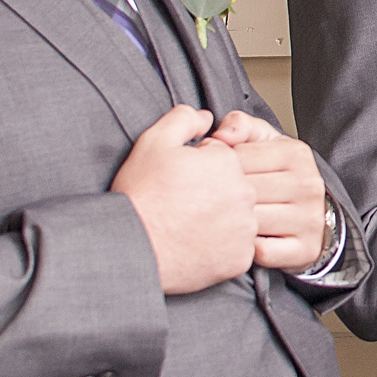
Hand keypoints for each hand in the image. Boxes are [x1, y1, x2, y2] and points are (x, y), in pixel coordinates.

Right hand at [111, 106, 257, 294]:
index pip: (222, 159)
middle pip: (233, 187)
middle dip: (212, 192)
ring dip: (219, 219)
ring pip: (237, 218)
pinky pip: (236, 249)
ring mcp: (244, 229)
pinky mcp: (239, 259)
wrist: (132, 247)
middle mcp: (244, 195)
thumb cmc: (141, 194)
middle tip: (181, 203)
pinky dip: (220, 248)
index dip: (197, 168)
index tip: (179, 181)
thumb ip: (184, 118)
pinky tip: (196, 244)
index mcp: (228, 163)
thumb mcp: (154, 141)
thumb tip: (206, 117)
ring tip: (187, 224)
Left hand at [210, 111, 327, 272]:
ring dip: (229, 224)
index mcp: (296, 154)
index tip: (213, 175)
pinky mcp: (305, 249)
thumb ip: (241, 126)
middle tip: (208, 202)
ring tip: (219, 221)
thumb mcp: (265, 144)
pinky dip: (244, 249)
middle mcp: (307, 185)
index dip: (218, 167)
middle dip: (220, 198)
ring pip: (251, 221)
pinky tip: (238, 241)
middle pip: (244, 191)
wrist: (313, 218)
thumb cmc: (279, 179)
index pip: (239, 157)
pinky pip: (261, 251)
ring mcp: (309, 218)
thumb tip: (220, 134)